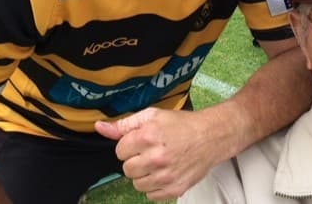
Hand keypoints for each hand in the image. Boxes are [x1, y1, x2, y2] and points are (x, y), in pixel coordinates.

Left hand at [95, 107, 224, 200]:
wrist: (211, 136)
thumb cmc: (182, 125)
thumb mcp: (152, 116)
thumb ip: (124, 124)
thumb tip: (100, 127)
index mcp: (148, 136)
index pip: (120, 151)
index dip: (129, 145)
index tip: (141, 141)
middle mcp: (156, 157)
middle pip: (127, 169)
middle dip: (136, 160)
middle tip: (150, 152)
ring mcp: (166, 175)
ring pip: (137, 184)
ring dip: (144, 174)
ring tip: (158, 162)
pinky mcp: (175, 188)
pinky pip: (151, 195)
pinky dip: (155, 186)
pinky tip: (164, 172)